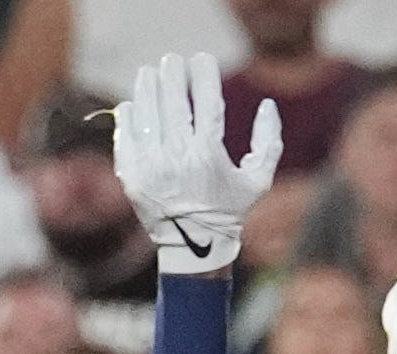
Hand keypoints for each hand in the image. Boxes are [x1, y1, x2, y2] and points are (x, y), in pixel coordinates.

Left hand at [113, 52, 280, 275]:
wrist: (192, 249)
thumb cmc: (228, 212)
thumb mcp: (258, 182)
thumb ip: (269, 143)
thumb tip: (267, 105)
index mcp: (208, 155)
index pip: (207, 99)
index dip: (204, 71)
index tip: (202, 60)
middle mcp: (178, 158)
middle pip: (173, 97)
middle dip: (174, 71)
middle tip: (174, 63)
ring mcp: (152, 165)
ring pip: (147, 107)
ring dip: (149, 84)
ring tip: (153, 75)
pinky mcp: (132, 174)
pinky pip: (127, 129)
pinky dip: (131, 111)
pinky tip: (138, 105)